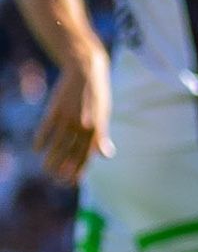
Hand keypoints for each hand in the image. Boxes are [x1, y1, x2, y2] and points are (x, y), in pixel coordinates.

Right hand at [33, 53, 110, 184]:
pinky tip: (37, 149)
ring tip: (46, 170)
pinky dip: (41, 139)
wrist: (86, 70)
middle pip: (71, 152)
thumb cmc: (96, 96)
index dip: (79, 169)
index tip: (72, 181)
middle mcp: (83, 125)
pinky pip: (46, 128)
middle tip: (57, 180)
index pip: (87, 154)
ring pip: (57, 144)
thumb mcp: (103, 115)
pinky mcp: (55, 109)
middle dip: (64, 168)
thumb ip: (101, 136)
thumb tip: (105, 155)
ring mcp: (68, 117)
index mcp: (97, 128)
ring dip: (51, 159)